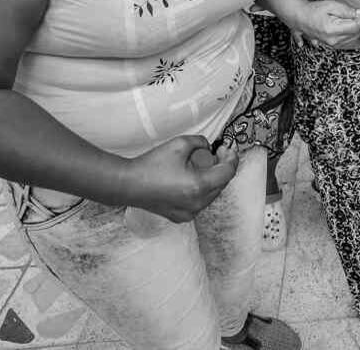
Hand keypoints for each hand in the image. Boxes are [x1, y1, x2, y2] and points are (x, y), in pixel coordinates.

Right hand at [123, 136, 238, 222]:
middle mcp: (197, 203)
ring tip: (200, 165)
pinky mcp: (181, 216)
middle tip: (215, 153)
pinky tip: (191, 178)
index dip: (231, 158)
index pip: (228, 173)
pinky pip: (200, 202)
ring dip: (212, 179)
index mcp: (199, 186)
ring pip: (212, 194)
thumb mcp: (180, 144)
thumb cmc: (151, 165)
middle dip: (221, 167)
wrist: (128, 184)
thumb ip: (200, 142)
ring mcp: (189, 213)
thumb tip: (208, 147)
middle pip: (222, 184)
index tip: (227, 148)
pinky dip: (201, 190)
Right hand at [292, 0, 359, 48]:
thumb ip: (347, 11)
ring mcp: (333, 45)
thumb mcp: (331, 5)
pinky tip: (353, 28)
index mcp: (332, 30)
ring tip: (354, 18)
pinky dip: (354, 35)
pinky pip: (350, 42)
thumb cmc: (314, 10)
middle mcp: (333, 40)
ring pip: (355, 39)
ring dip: (358, 29)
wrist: (301, 19)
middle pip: (357, 33)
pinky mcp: (334, 45)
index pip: (356, 27)